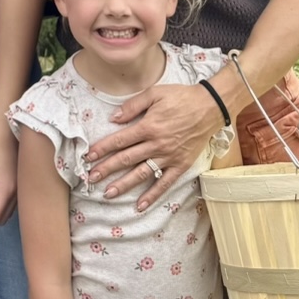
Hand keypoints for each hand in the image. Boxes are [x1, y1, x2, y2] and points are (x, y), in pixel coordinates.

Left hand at [84, 83, 221, 208]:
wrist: (209, 107)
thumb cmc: (181, 97)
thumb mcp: (155, 92)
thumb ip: (133, 105)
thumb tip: (113, 118)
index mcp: (148, 126)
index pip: (120, 140)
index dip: (103, 149)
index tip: (89, 157)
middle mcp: (156, 144)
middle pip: (127, 159)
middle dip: (107, 169)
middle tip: (90, 178)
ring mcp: (169, 157)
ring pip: (142, 174)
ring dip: (124, 185)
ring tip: (108, 194)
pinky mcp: (181, 165)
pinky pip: (165, 183)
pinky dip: (152, 196)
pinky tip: (140, 206)